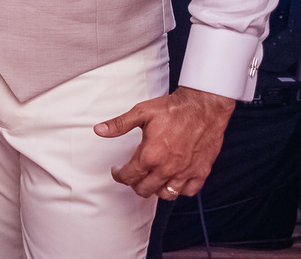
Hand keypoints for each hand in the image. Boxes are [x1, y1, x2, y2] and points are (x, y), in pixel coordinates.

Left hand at [94, 86, 233, 198]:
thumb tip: (98, 130)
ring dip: (155, 189)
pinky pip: (188, 191)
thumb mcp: (140, 113)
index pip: (128, 177)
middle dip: (134, 184)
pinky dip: (179, 190)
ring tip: (151, 179)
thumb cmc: (172, 109)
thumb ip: (118, 124)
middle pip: (145, 189)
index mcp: (150, 156)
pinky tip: (173, 180)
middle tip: (133, 175)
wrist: (202, 107)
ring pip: (166, 194)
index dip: (119, 175)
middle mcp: (167, 168)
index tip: (117, 170)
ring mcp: (185, 172)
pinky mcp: (201, 172)